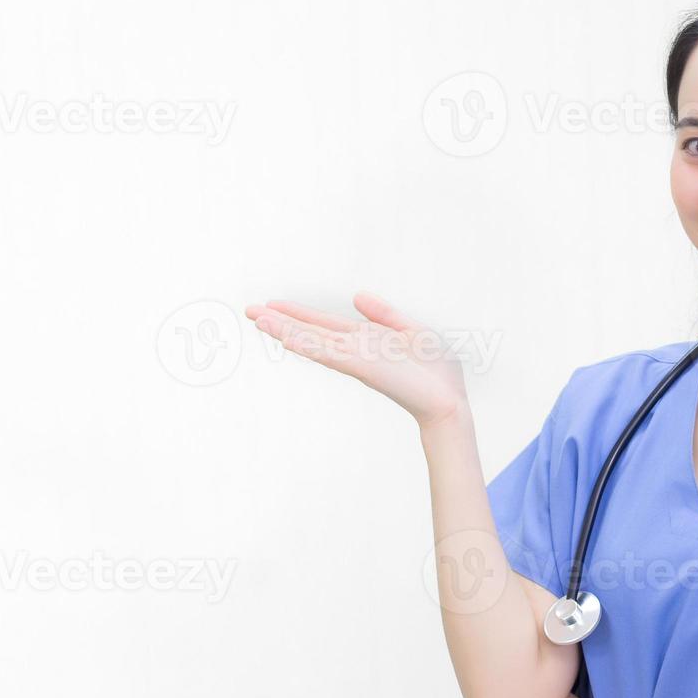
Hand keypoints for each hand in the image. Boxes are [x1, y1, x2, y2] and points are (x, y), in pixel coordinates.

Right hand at [245, 291, 468, 427]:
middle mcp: (355, 350)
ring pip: (313, 342)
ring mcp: (357, 360)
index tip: (272, 305)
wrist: (448, 401)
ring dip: (285, 330)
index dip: (298, 315)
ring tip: (258, 319)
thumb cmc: (435, 374)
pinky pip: (331, 355)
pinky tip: (288, 338)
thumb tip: (356, 296)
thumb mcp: (411, 331)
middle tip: (248, 309)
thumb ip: (384, 315)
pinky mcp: (364, 368)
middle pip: (311, 332)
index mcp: (365, 340)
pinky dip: (309, 346)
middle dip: (281, 321)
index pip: (324, 325)